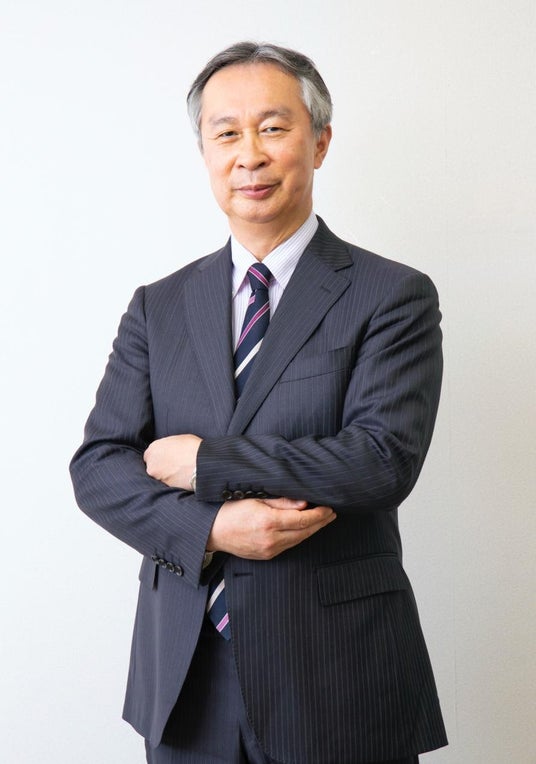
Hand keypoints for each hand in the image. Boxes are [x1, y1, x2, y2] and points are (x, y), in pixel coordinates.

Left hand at [144, 434, 201, 489]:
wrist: (202, 463)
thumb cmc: (193, 448)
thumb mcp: (178, 439)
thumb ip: (168, 446)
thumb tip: (169, 451)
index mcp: (153, 449)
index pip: (149, 455)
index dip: (158, 457)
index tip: (166, 458)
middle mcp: (152, 463)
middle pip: (152, 467)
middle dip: (161, 467)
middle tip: (173, 465)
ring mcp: (158, 477)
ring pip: (159, 477)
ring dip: (166, 475)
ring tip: (180, 472)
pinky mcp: (166, 487)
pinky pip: (167, 484)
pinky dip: (173, 482)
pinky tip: (182, 478)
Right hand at [207, 496, 335, 559]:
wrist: (212, 531)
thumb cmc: (231, 509)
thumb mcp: (255, 498)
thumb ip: (281, 501)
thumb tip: (304, 503)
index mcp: (269, 522)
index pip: (303, 520)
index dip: (319, 514)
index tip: (329, 508)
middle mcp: (271, 539)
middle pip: (305, 532)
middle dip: (321, 523)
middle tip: (332, 514)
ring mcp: (269, 550)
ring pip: (299, 540)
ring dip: (312, 530)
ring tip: (322, 520)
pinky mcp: (266, 556)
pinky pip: (289, 546)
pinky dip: (300, 537)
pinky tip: (305, 529)